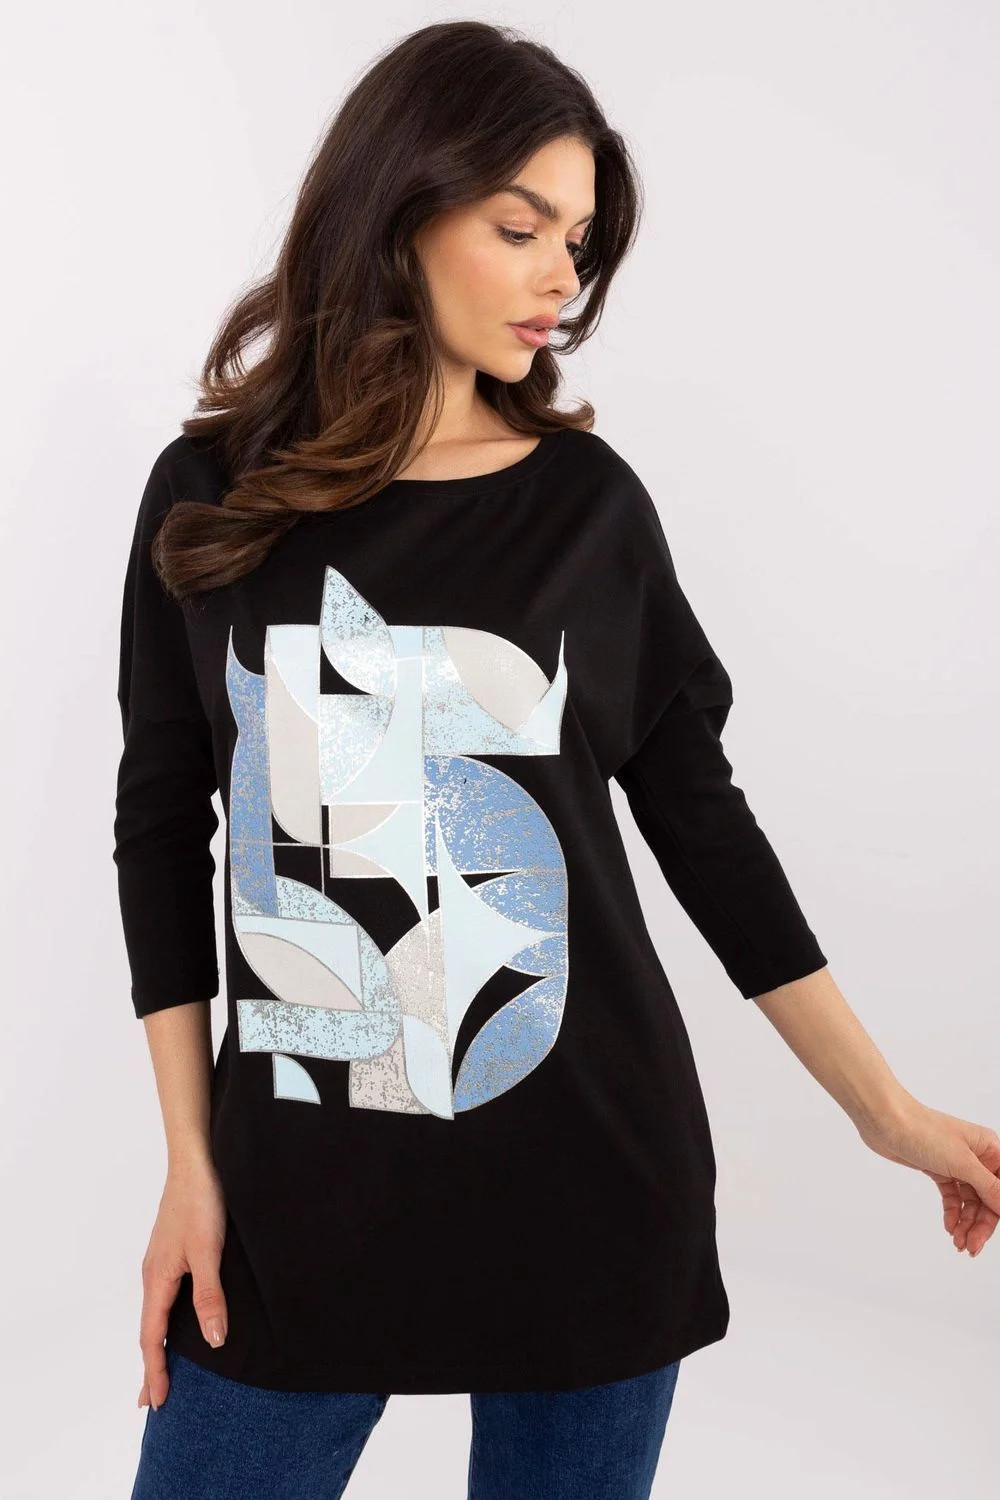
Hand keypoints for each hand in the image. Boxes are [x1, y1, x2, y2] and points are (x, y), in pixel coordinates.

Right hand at [137, 1159, 228, 1411]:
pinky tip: (177, 1320)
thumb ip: (210, 1296)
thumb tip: (214, 1341)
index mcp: (158, 1280)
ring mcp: (161, 1263)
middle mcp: (154, 1275)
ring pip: (157, 1313)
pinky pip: (164, 1297)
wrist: (196, 1162)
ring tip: (162, 1368)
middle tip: (153, 1400)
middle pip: (149, 1329)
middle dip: (151, 1365)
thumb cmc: (200, 1203)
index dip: (156, 1370)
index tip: (158, 1402)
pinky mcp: (172, 1252)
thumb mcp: (208, 1252)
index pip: (153, 1337)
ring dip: (158, 1343)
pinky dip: (166, 1319)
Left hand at [855, 1096, 999, 1256]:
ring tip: (959, 1243)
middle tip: (972, 1247)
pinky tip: (949, 1227)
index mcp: (989, 1148)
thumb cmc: (924, 1131)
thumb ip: (989, 1187)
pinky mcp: (939, 1170)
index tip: (990, 1234)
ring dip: (966, 1223)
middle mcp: (976, 1157)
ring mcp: (957, 1164)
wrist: (886, 1122)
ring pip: (970, 1201)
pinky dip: (952, 1213)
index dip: (998, 1211)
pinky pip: (952, 1197)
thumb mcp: (963, 1163)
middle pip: (987, 1198)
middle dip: (981, 1224)